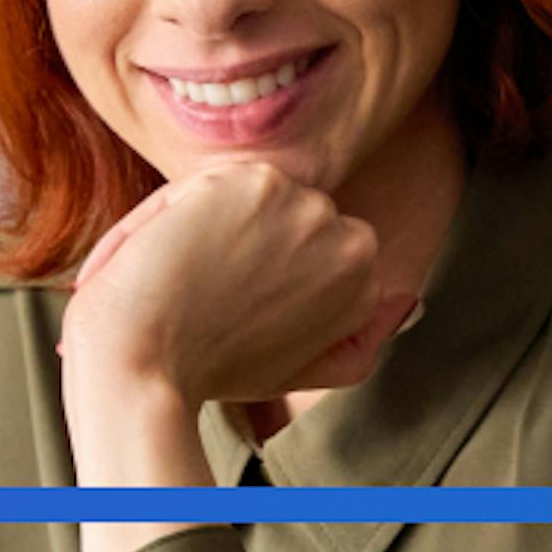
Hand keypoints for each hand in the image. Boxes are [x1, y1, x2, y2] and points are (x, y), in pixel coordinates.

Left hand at [58, 165, 418, 411]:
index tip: (230, 309)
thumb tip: (408, 303)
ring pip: (244, 196)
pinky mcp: (256, 181)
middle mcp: (351, 239)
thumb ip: (355, 344)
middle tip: (204, 297)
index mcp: (364, 279)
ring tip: (186, 279)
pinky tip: (169, 255)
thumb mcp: (297, 368)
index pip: (309, 245)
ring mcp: (306, 206)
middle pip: (283, 215)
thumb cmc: (207, 370)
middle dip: (240, 243)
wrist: (143, 363)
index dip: (260, 271)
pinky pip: (210, 182)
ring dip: (208, 225)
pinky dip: (176, 211)